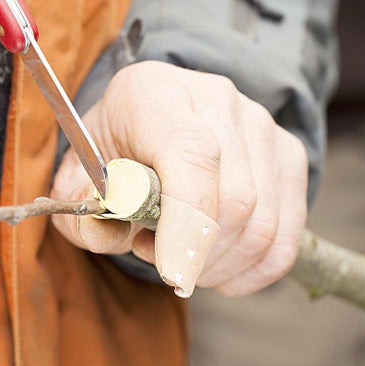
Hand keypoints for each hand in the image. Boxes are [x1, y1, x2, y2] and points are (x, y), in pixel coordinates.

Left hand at [51, 61, 308, 296]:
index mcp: (153, 94)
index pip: (192, 153)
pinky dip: (255, 270)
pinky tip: (219, 271)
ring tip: (179, 255)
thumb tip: (107, 232)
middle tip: (155, 256)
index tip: (171, 271)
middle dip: (197, 253)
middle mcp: (217, 99)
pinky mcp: (288, 154)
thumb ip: (82, 208)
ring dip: (221, 264)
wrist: (145, 119)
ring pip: (264, 223)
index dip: (188, 220)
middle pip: (235, 198)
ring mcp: (261, 124)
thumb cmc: (109, 151)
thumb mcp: (76, 177)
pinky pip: (287, 234)